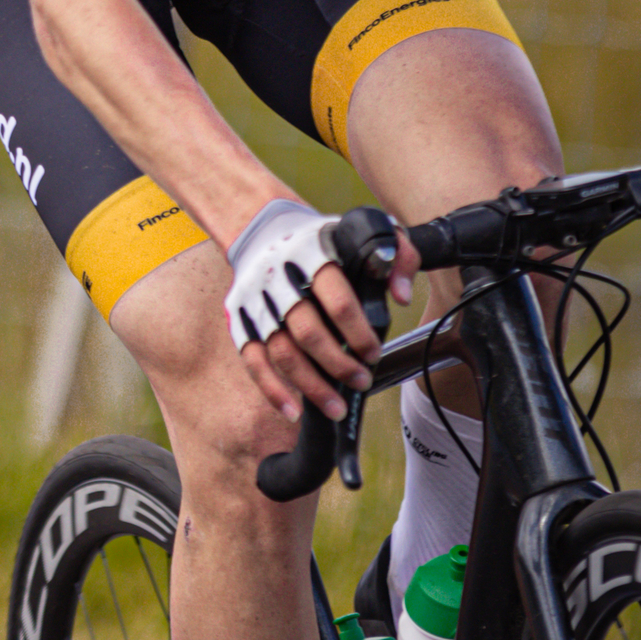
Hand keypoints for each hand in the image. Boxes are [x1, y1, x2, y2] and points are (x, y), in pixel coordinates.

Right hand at [224, 197, 416, 424]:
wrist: (263, 227)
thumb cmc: (324, 238)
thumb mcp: (366, 229)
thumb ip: (397, 255)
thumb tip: (401, 298)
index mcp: (313, 255)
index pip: (337, 300)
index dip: (358, 334)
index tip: (373, 354)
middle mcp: (279, 279)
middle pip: (308, 331)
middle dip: (338, 364)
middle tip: (362, 381)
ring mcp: (256, 302)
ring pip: (282, 351)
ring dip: (310, 385)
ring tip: (337, 409)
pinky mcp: (239, 320)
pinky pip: (252, 360)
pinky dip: (271, 389)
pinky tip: (292, 412)